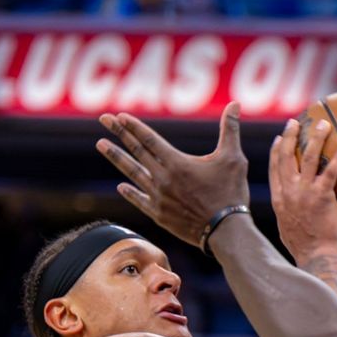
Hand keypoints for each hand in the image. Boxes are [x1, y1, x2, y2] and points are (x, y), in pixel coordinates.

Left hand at [96, 103, 248, 247]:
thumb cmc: (231, 193)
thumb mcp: (233, 158)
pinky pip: (140, 200)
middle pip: (136, 151)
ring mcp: (159, 198)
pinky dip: (130, 192)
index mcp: (177, 163)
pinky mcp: (160, 216)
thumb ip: (230, 129)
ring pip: (133, 173)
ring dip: (116, 157)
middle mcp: (163, 179)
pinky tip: (121, 186)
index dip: (133, 126)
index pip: (149, 139)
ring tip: (100, 144)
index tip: (119, 115)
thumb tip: (235, 104)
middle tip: (103, 119)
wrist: (226, 232)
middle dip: (118, 133)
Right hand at [269, 116, 336, 260]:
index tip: (280, 139)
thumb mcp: (289, 231)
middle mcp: (288, 192)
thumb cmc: (306, 251)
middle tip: (295, 122)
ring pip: (307, 157)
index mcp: (279, 200)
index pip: (274, 170)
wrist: (316, 258)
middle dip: (290, 136)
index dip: (276, 152)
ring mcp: (304, 193)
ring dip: (315, 137)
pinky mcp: (322, 196)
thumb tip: (297, 215)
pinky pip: (331, 170)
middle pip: (285, 157)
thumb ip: (291, 217)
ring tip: (324, 124)